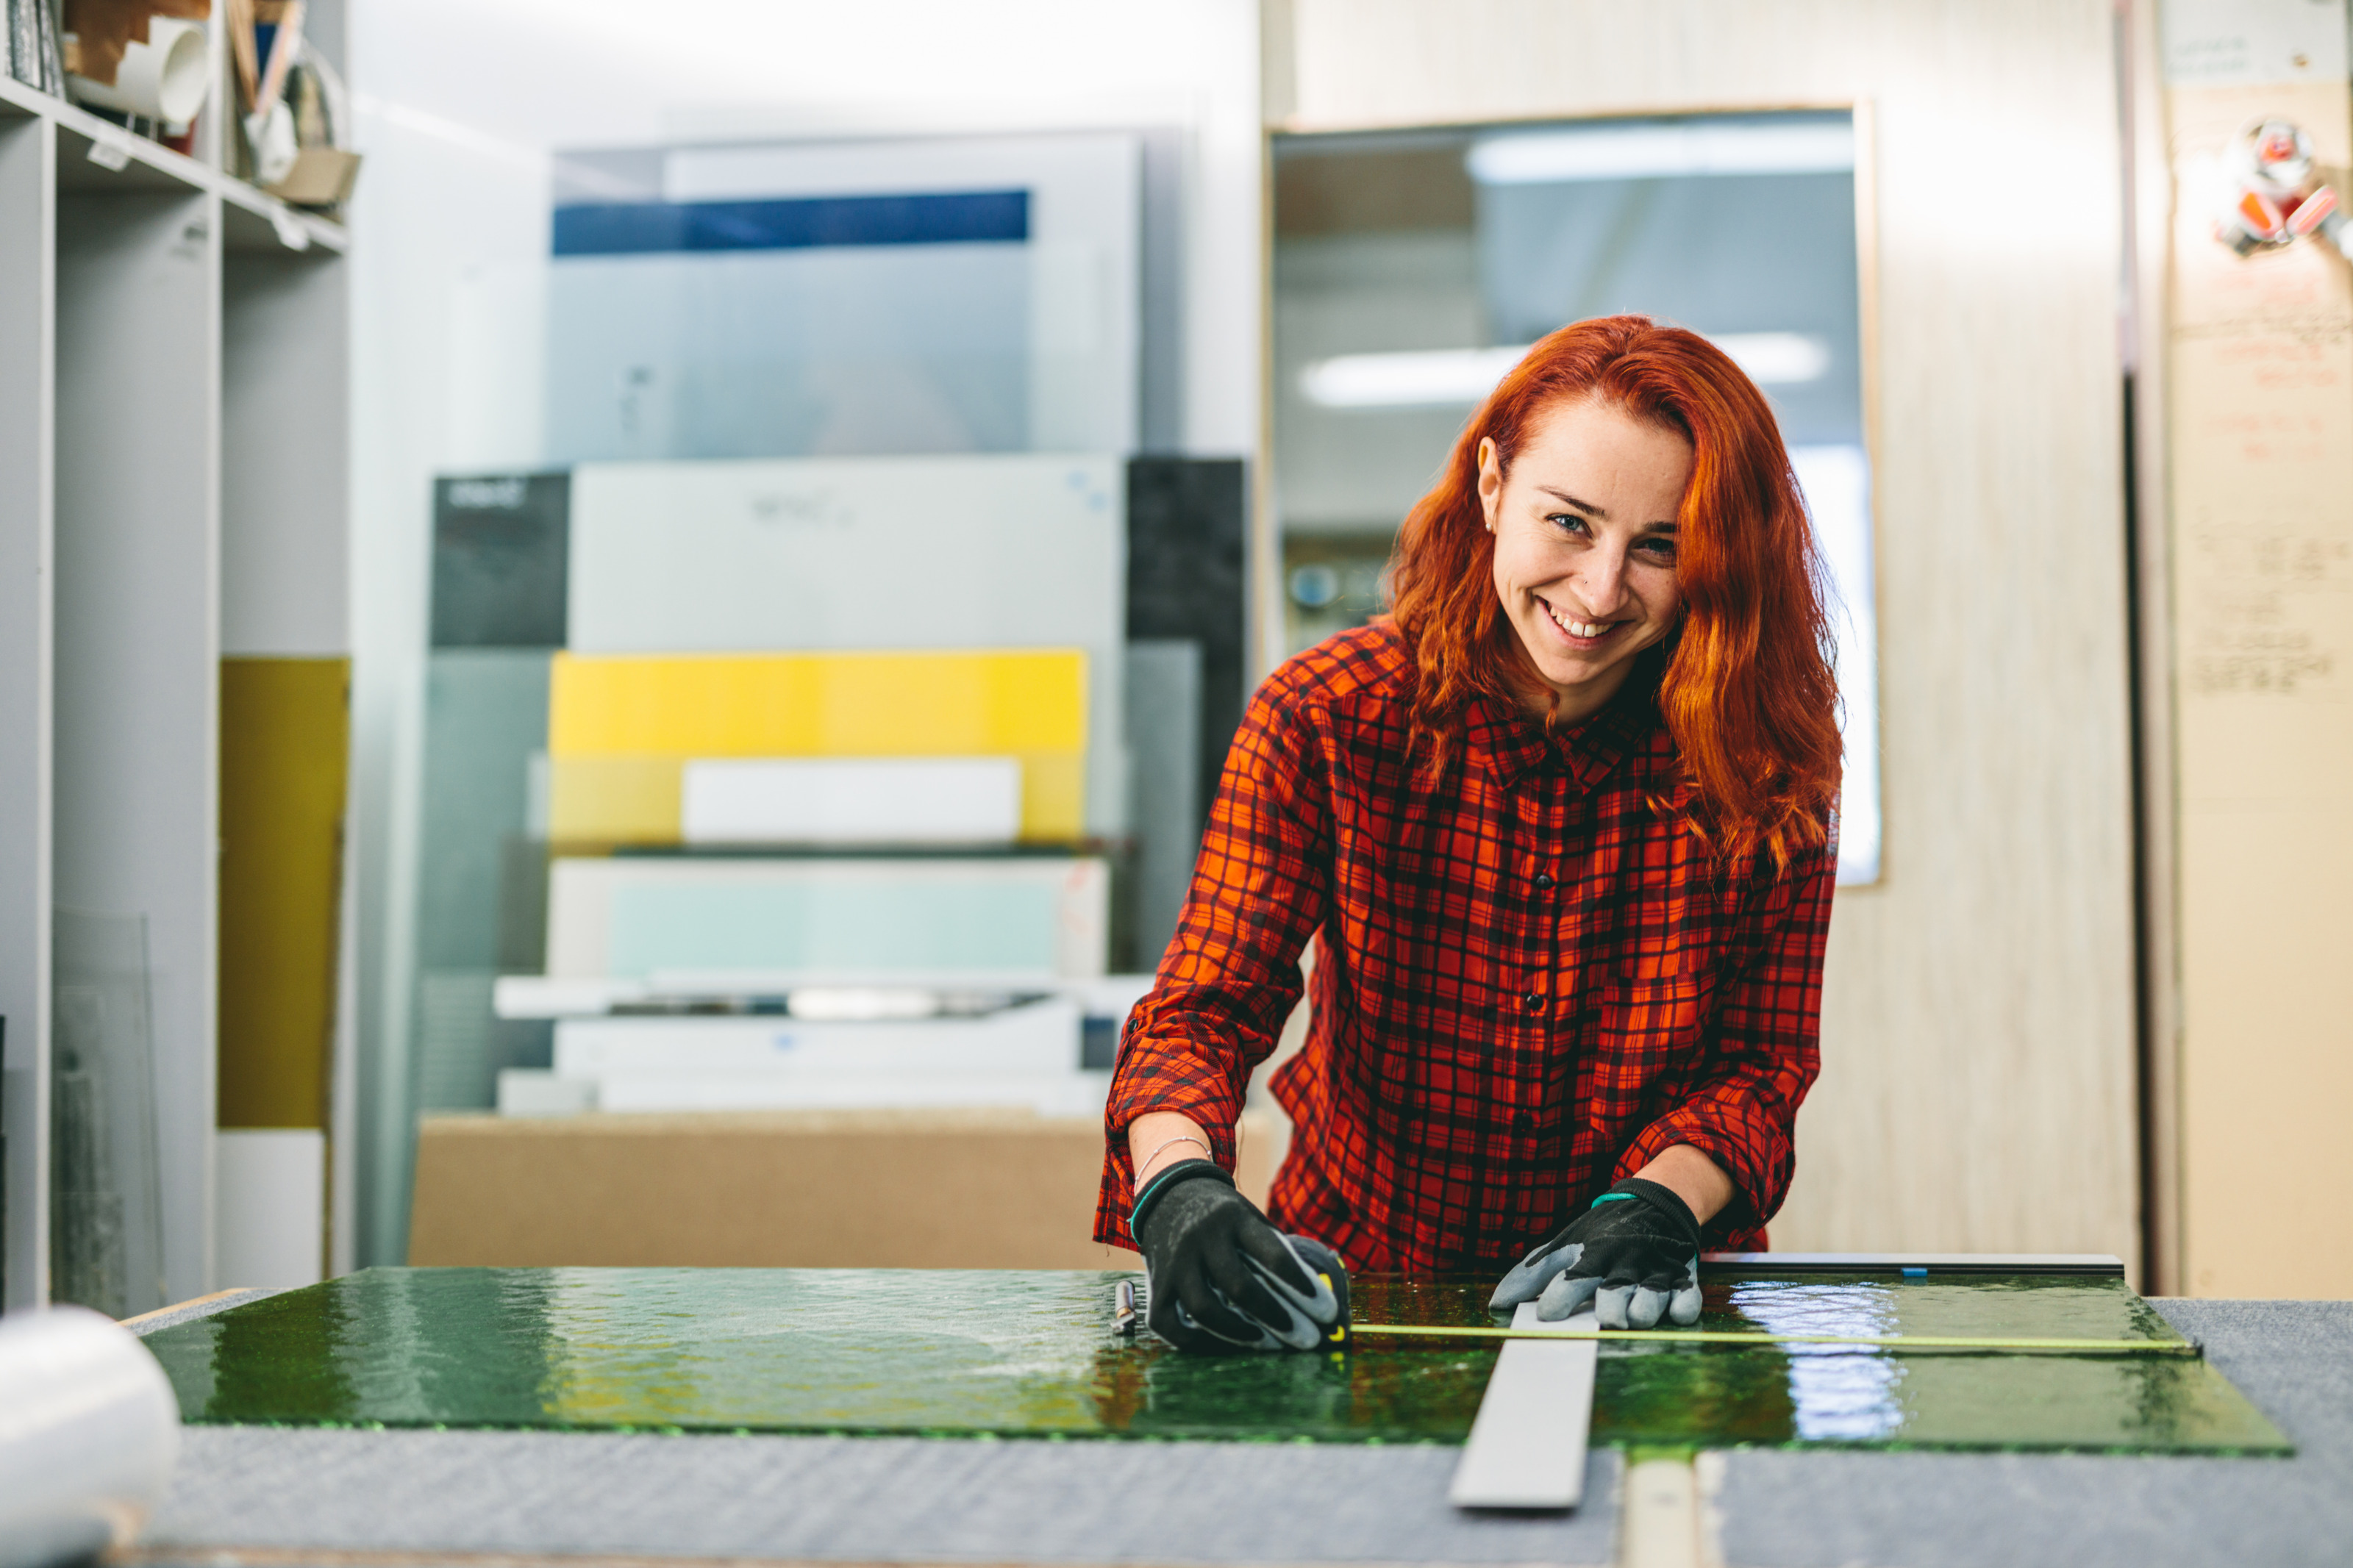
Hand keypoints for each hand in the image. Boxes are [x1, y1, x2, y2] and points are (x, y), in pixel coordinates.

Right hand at [1131, 1160, 1345, 1352]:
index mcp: (1233, 1218)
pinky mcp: (1157, 1283)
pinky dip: (1195, 1341)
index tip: (1326, 1311)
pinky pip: (1167, 1323)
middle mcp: (1201, 1238)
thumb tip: (1314, 1298)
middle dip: (1276, 1317)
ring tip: (1268, 1344)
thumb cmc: (1223, 1216)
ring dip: (1239, 1334)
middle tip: (1306, 1338)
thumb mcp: (1250, 1217)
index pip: (1272, 1255)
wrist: (1168, 1193)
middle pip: (1239, 1286)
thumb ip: (1274, 1251)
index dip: (1301, 1286)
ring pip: (1204, 1309)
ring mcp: (1175, 1262)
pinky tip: (1222, 1346)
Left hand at [1489, 1177, 1702, 1328]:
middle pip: (1613, 1300)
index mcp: (1591, 1258)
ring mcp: (1654, 1273)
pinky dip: (1681, 1309)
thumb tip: (1496, 1304)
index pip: (1570, 1282)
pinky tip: (1674, 1310)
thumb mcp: (1564, 1246)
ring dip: (1642, 1313)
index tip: (1546, 1315)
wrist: (1654, 1203)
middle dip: (1607, 1313)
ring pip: (1649, 1305)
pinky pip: (1686, 1303)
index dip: (1558, 1300)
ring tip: (1633, 1315)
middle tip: (1604, 1317)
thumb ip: (1530, 1274)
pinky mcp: (1682, 1279)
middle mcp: (1622, 1266)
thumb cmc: (1600, 1234)